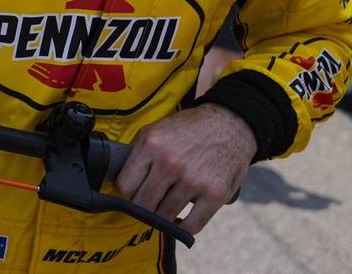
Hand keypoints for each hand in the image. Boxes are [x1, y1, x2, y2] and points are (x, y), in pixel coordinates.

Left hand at [114, 104, 253, 235]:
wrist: (230, 124)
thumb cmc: (190, 129)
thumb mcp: (156, 130)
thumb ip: (138, 154)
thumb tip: (121, 181)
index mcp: (151, 145)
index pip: (125, 185)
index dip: (127, 192)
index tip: (133, 192)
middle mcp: (170, 163)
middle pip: (143, 204)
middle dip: (143, 207)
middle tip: (148, 203)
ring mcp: (193, 180)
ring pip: (165, 216)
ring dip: (163, 216)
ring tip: (164, 207)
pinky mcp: (215, 194)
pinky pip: (191, 225)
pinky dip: (183, 227)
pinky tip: (180, 219)